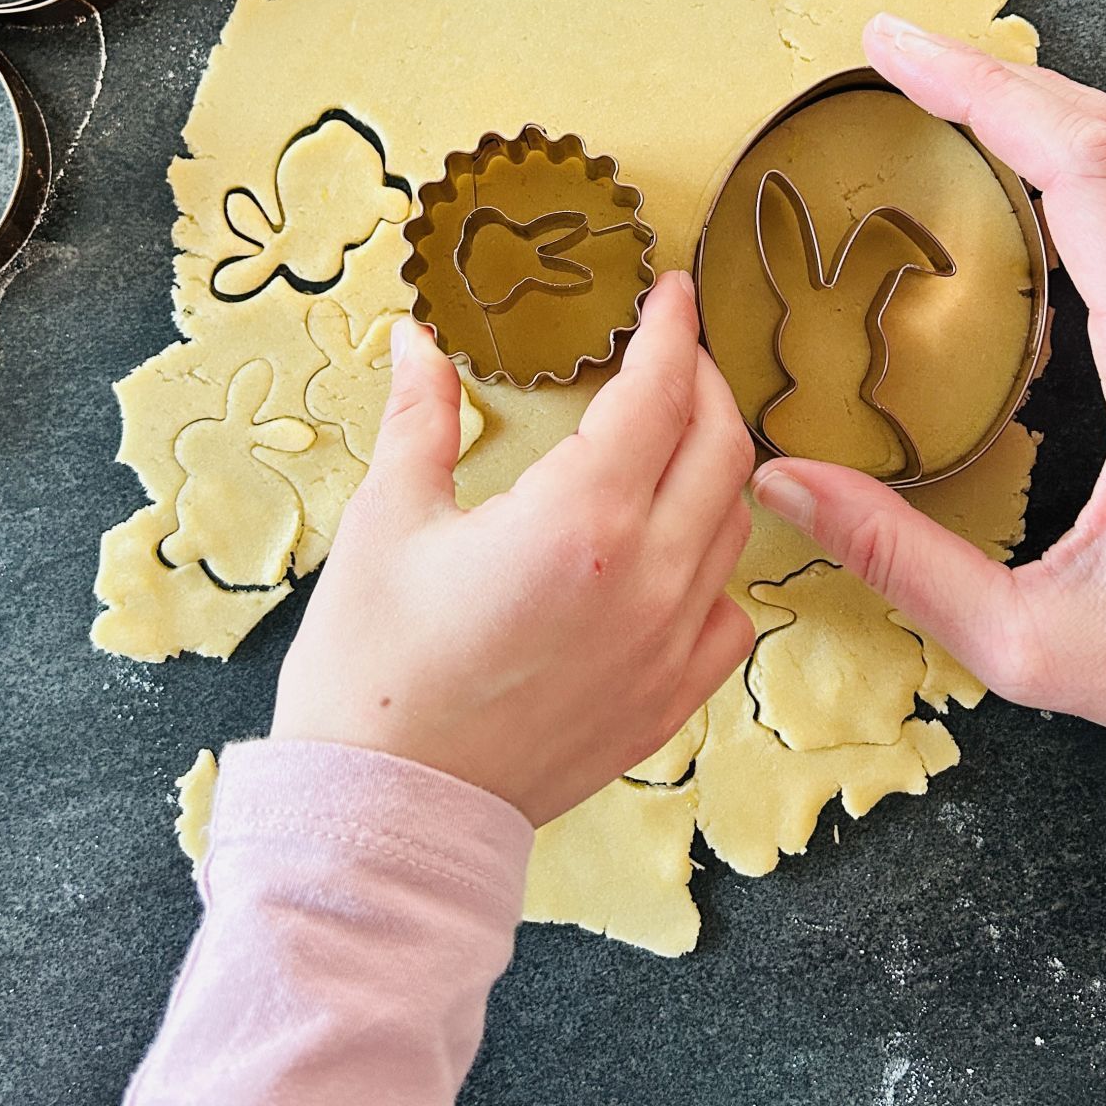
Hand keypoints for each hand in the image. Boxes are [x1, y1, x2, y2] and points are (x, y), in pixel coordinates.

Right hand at [273, 272, 755, 826]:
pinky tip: (676, 548)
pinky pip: (727, 613)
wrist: (385, 813)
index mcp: (581, 521)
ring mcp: (666, 648)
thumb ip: (419, 420)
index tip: (669, 292)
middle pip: (721, 447)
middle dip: (702, 381)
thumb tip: (415, 344)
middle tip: (669, 350)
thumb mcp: (386, 523)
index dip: (671, 331)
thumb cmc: (372, 669)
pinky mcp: (665, 703)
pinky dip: (715, 564)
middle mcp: (647, 580)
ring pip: (733, 524)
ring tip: (674, 433)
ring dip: (716, 463)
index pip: (659, 394)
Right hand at [753, 15, 1105, 872]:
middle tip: (902, 50)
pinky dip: (1105, 153)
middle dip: (1000, 74)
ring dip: (1060, 102)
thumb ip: (899, 560)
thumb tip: (785, 483)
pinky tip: (1050, 163)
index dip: (982, 94)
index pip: (1081, 175)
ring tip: (963, 86)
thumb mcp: (1032, 643)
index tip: (898, 54)